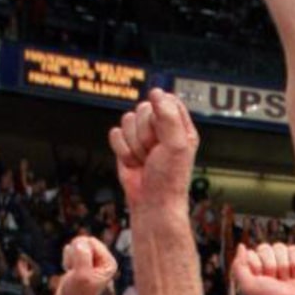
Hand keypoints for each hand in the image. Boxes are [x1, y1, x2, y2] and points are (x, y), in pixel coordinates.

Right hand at [55, 233, 115, 294]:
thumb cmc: (78, 294)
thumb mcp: (82, 275)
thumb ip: (82, 257)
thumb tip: (79, 242)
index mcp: (108, 262)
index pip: (90, 242)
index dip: (80, 254)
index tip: (81, 271)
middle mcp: (103, 259)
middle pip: (82, 240)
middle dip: (74, 254)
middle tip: (76, 272)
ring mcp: (92, 260)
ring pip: (75, 245)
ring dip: (69, 258)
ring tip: (73, 273)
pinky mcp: (82, 261)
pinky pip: (70, 250)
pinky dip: (66, 260)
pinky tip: (70, 272)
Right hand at [109, 89, 199, 226]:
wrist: (151, 202)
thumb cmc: (169, 178)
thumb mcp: (176, 144)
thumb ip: (168, 115)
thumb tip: (156, 92)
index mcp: (179, 124)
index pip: (165, 100)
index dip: (160, 113)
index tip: (163, 132)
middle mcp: (161, 128)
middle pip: (143, 109)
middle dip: (145, 134)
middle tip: (154, 152)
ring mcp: (142, 136)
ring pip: (127, 120)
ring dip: (134, 144)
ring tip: (145, 159)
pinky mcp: (125, 145)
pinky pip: (115, 133)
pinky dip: (122, 151)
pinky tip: (134, 162)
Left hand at [230, 241, 294, 294]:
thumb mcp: (249, 286)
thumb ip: (238, 266)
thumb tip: (242, 246)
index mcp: (254, 271)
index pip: (251, 253)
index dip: (257, 266)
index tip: (263, 281)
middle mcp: (268, 266)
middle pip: (265, 248)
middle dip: (271, 265)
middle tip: (276, 282)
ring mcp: (284, 263)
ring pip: (280, 247)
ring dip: (285, 265)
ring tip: (288, 281)